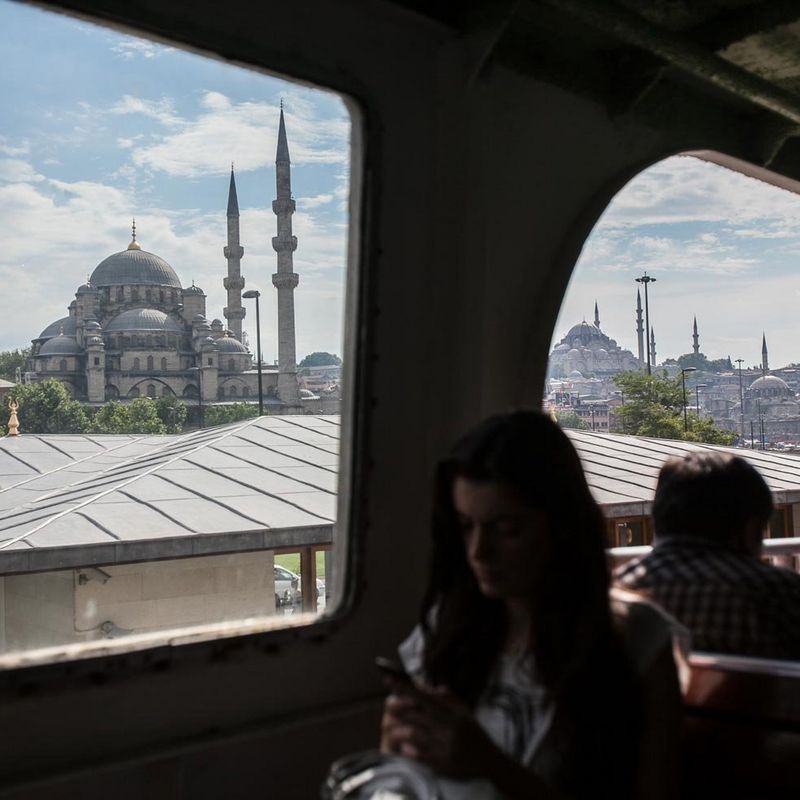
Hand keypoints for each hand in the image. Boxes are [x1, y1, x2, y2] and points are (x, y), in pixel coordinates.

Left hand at [380, 685, 495, 778]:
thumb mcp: (465, 711)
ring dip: (400, 730)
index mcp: (454, 714)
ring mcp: (445, 748)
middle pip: (416, 716)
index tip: (388, 680)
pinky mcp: (443, 765)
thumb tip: (424, 686)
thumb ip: (446, 697)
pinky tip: (404, 747)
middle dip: (399, 710)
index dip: (405, 689)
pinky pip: (419, 755)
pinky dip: (409, 750)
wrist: (489, 762)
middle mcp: (449, 730)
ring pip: (415, 735)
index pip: (424, 698)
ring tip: (393, 729)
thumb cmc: (475, 733)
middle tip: (389, 707)